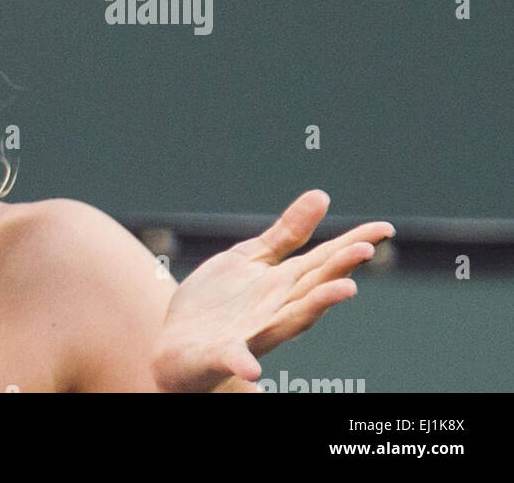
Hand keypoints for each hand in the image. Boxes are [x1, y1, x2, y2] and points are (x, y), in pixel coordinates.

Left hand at [151, 190, 393, 391]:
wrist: (179, 342)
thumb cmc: (221, 300)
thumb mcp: (252, 258)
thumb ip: (287, 233)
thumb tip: (322, 195)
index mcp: (284, 285)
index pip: (324, 263)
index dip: (352, 244)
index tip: (385, 228)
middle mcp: (276, 310)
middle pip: (314, 287)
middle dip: (339, 268)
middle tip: (366, 248)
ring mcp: (252, 332)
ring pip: (290, 321)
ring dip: (317, 305)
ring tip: (346, 289)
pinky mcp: (221, 352)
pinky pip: (233, 358)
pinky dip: (243, 362)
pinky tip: (251, 369)